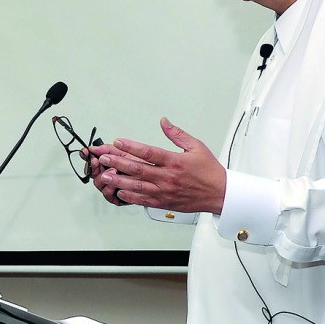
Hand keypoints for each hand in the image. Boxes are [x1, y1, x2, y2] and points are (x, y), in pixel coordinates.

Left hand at [89, 118, 225, 213]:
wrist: (220, 194)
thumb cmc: (209, 171)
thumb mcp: (196, 146)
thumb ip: (177, 134)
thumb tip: (164, 121)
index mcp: (174, 161)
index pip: (148, 152)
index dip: (131, 146)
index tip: (118, 141)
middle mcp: (167, 177)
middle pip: (138, 169)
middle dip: (118, 162)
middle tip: (104, 157)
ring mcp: (165, 191)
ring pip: (137, 186)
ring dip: (119, 180)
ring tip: (105, 175)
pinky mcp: (164, 202)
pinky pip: (144, 200)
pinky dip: (130, 196)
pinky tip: (120, 191)